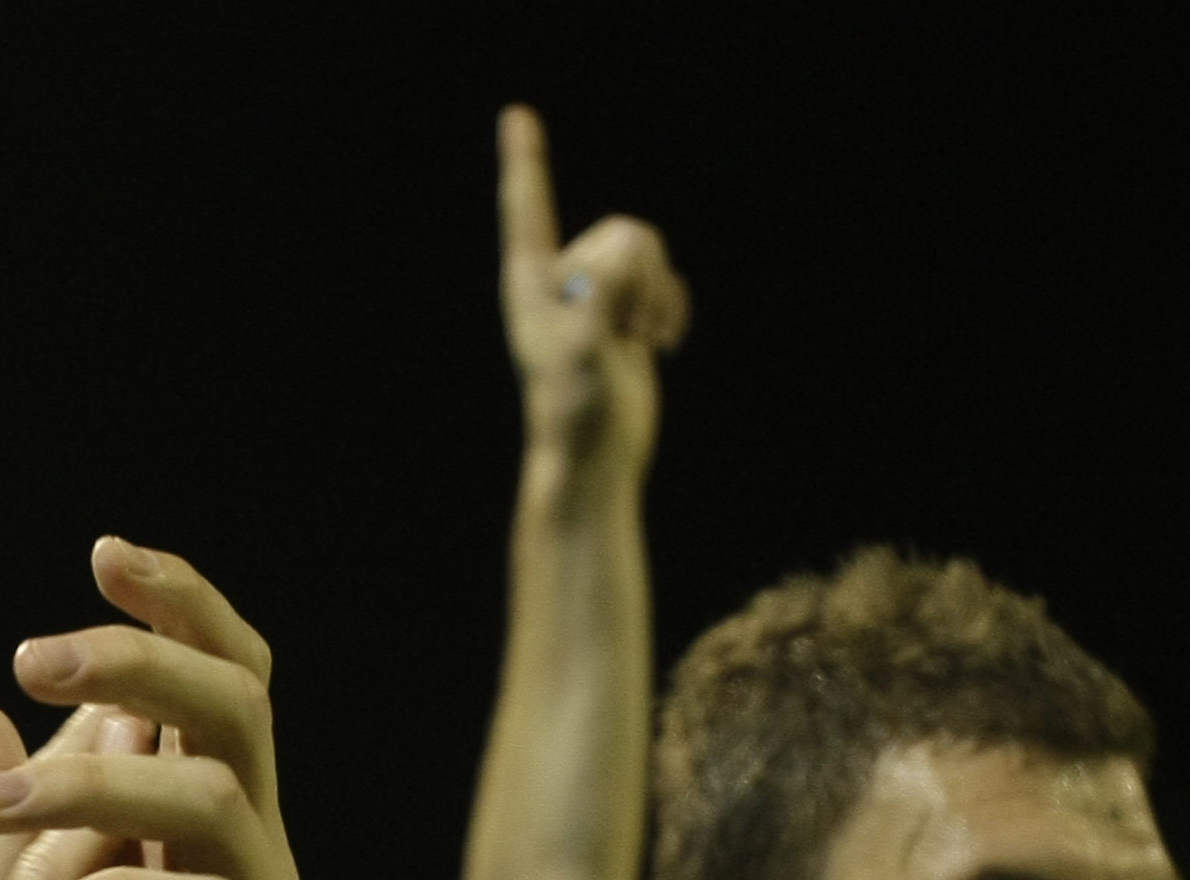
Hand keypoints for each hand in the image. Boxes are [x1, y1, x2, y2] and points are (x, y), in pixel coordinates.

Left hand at [0, 539, 318, 879]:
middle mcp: (256, 868)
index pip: (218, 683)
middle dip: (143, 659)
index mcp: (206, 835)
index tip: (99, 553)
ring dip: (96, 785)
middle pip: (239, 709)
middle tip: (38, 656)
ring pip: (219, 802)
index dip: (176, 608)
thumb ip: (13, 831)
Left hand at [499, 105, 686, 478]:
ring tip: (641, 343)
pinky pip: (664, 278)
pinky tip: (661, 345)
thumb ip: (598, 300)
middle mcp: (560, 278)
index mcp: (531, 281)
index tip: (517, 115)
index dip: (525, 161)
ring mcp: (595, 293)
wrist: (596, 455)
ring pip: (646, 251)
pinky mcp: (625, 312)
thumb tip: (617, 260)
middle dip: (640, 279)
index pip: (527, 209)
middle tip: (626, 335)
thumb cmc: (577, 412)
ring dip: (657, 295)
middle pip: (621, 233)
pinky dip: (672, 306)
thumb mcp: (583, 353)